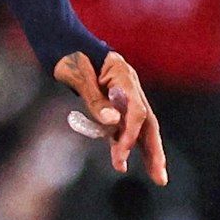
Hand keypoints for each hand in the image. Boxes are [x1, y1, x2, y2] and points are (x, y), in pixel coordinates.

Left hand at [54, 50, 166, 184]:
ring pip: (139, 126)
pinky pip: (123, 125)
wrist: (59, 41)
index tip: (121, 154)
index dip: (131, 134)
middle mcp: (128, 86)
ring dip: (146, 151)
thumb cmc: (66, 55)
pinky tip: (123, 160)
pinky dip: (125, 142)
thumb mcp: (76, 75)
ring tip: (157, 176)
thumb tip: (113, 122)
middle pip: (147, 121)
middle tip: (160, 177)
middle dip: (154, 150)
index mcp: (122, 74)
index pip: (137, 111)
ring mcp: (122, 94)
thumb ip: (94, 98)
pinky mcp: (112, 101)